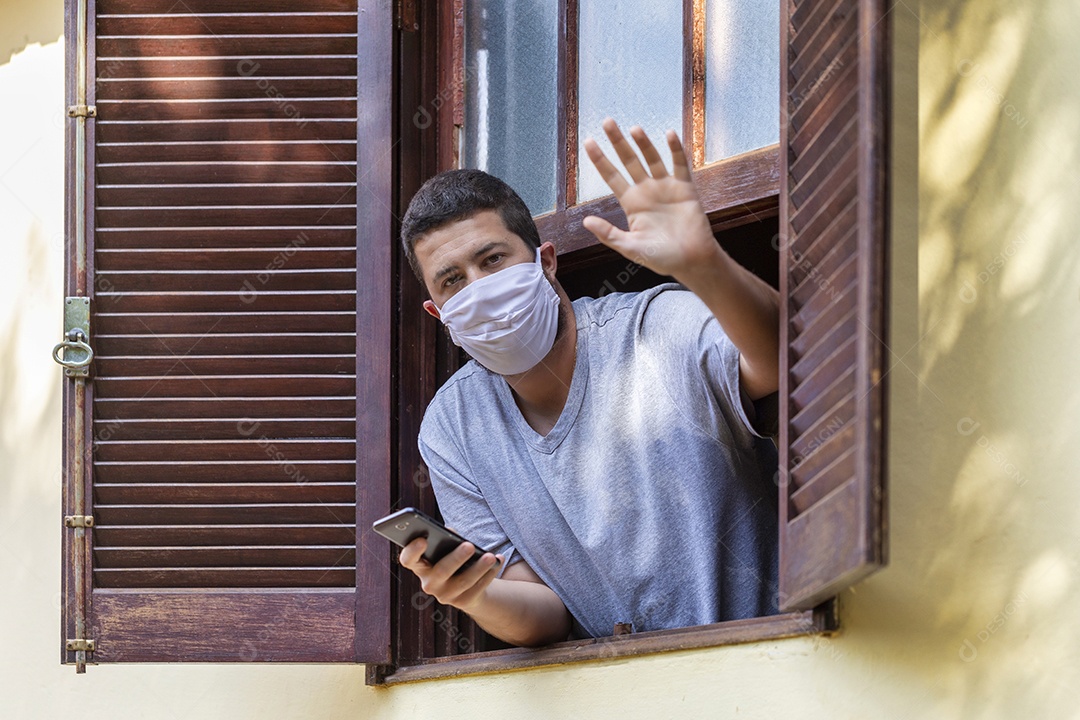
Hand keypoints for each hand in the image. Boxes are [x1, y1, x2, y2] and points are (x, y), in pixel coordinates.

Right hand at [399, 536, 503, 612]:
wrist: (467, 586)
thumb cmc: (452, 558)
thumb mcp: (447, 548)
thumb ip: (445, 538)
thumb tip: (451, 532)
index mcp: (420, 566)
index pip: (408, 560)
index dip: (412, 551)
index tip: (423, 539)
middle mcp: (429, 584)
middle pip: (441, 571)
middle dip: (456, 558)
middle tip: (469, 545)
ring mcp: (445, 596)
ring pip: (464, 581)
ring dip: (479, 568)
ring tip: (491, 556)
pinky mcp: (464, 602)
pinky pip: (478, 587)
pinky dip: (490, 573)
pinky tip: (499, 561)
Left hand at [582, 118, 719, 281]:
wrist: (691, 261)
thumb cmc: (661, 258)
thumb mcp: (631, 248)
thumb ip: (609, 235)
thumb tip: (585, 221)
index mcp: (632, 203)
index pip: (611, 177)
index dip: (600, 159)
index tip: (588, 142)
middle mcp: (647, 191)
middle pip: (629, 161)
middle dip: (618, 142)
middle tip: (608, 122)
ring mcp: (666, 187)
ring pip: (652, 159)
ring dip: (644, 144)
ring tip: (634, 129)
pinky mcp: (685, 188)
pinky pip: (680, 164)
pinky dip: (675, 150)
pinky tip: (669, 135)